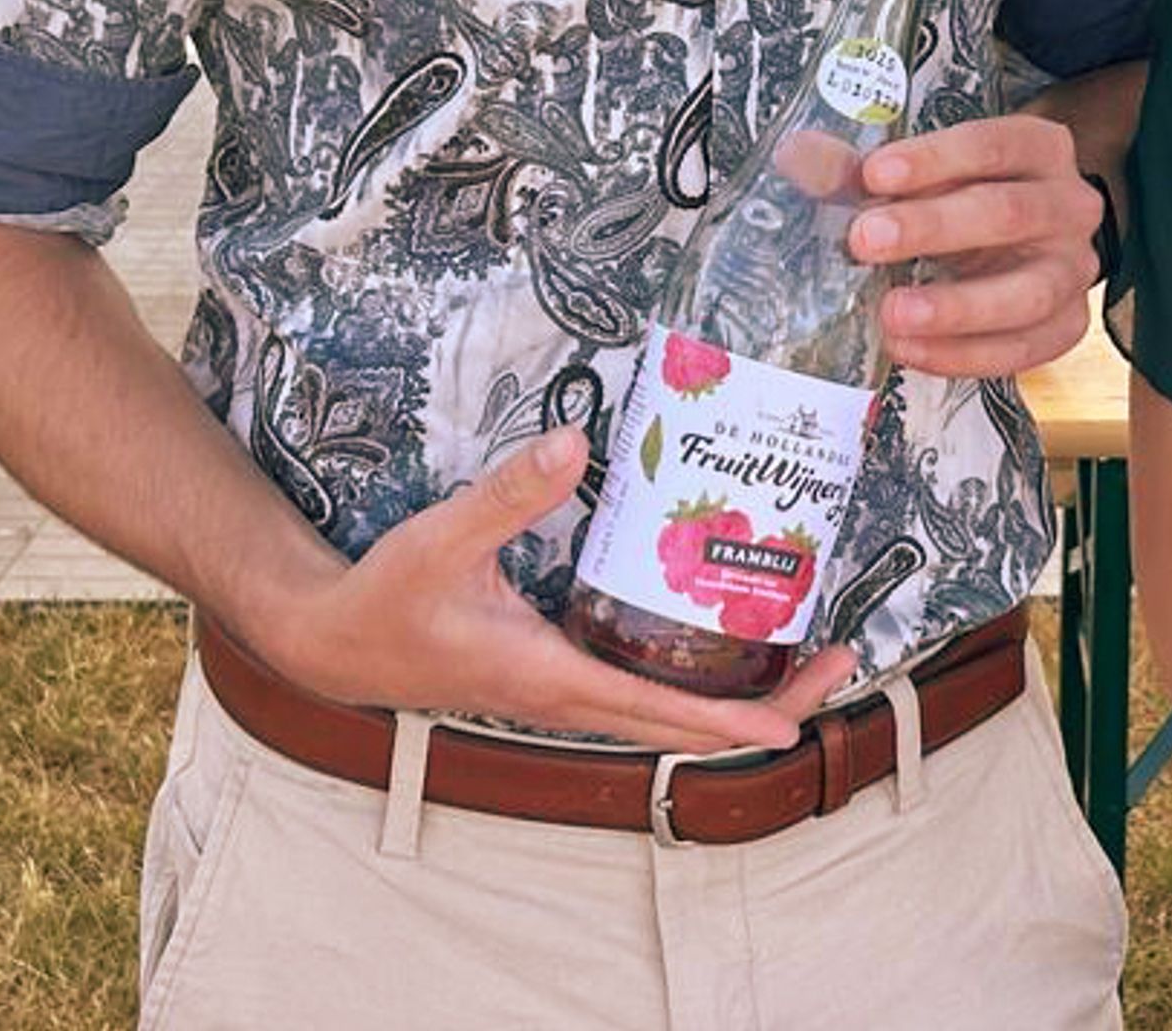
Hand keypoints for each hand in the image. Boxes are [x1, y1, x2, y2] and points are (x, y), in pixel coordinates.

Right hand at [252, 426, 858, 748]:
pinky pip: (640, 688)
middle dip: (765, 702)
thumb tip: (576, 445)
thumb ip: (508, 494)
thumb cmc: (386, 599)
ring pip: (666, 709)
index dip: (726, 721)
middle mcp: (566, 698)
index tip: (790, 725)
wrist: (333, 640)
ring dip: (736, 691)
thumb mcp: (443, 539)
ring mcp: (563, 693)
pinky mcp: (555, 675)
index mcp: (549, 678)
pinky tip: (720, 636)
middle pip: (681, 721)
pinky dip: (692, 676)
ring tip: (806, 653)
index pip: (655, 712)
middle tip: (838, 661)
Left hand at [849, 111, 1101, 377]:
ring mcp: (1074, 270)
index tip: (874, 174)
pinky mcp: (1067, 325)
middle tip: (866, 240)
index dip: (934, 159)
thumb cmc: (962, 196)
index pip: (993, 145)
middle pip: (1009, 214)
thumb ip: (862, 169)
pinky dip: (964, 355)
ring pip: (1028, 293)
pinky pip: (1024, 349)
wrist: (1020, 241)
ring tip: (891, 313)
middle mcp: (1070, 205)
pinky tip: (910, 349)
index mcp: (1039, 149)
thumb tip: (799, 158)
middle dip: (933, 228)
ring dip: (955, 307)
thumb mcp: (921, 172)